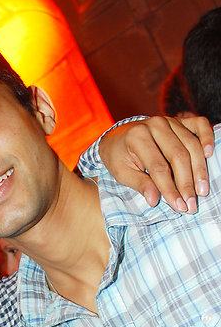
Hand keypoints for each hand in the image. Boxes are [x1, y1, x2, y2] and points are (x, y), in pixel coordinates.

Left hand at [99, 116, 213, 212]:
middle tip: (192, 204)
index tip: (179, 206)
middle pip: (178, 156)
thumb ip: (139, 184)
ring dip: (199, 169)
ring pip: (191, 144)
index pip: (158, 167)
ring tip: (202, 191)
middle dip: (187, 183)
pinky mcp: (180, 120)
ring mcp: (170, 120)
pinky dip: (208, 137)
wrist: (117, 137)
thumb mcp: (122, 173)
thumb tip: (154, 200)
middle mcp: (155, 125)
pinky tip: (209, 155)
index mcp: (138, 137)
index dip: (170, 188)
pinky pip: (200, 125)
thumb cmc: (119, 157)